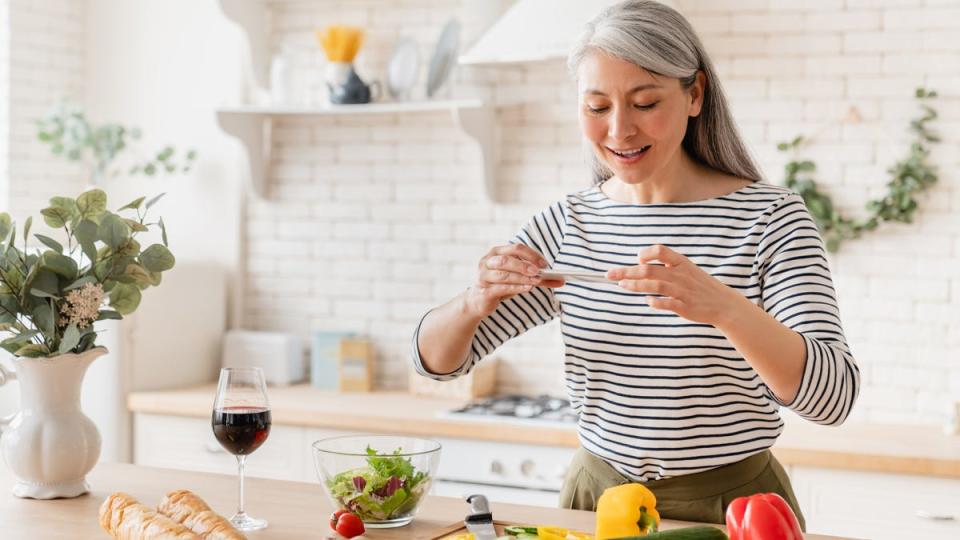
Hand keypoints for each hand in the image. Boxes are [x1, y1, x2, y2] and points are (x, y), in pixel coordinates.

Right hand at [465, 244, 562, 318]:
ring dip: (522, 277)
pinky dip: (515, 288)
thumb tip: (560, 280)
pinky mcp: (484, 291)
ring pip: (504, 274)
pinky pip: (501, 288)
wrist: (478, 302)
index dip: (531, 255)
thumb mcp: (517, 278)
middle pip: (507, 260)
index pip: (516, 248)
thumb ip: (536, 277)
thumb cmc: (500, 285)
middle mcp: (487, 261)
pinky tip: (527, 288)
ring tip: (536, 281)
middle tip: (540, 271)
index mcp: (496, 252)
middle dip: (525, 265)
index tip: (545, 264)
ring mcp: (483, 276)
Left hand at [606, 244, 746, 325]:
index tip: (636, 262)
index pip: (659, 250)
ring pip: (655, 285)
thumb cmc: (699, 286)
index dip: (645, 255)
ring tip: (621, 285)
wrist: (723, 304)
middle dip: (627, 271)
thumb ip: (665, 266)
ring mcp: (683, 291)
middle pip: (650, 270)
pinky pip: (668, 303)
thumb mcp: (685, 269)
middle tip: (609, 274)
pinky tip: (647, 301)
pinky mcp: (685, 306)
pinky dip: (656, 302)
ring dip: (636, 285)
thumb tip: (639, 264)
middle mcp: (680, 274)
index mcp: (681, 262)